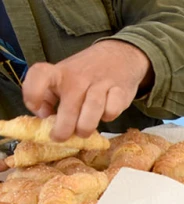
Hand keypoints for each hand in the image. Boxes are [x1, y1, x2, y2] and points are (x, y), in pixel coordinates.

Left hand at [23, 40, 151, 140]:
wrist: (118, 56)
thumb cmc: (83, 74)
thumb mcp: (61, 78)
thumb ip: (48, 96)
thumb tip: (44, 116)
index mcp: (58, 73)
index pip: (39, 75)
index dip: (33, 94)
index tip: (39, 112)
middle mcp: (78, 77)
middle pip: (69, 107)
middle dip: (64, 129)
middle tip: (61, 137)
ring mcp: (101, 83)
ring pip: (92, 110)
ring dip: (85, 127)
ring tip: (82, 132)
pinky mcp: (120, 91)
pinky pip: (112, 110)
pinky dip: (108, 117)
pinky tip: (104, 115)